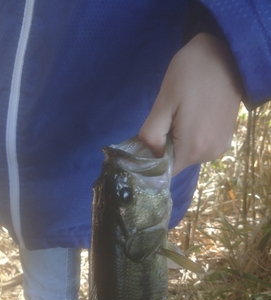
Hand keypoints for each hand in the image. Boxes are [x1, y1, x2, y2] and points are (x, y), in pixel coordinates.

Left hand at [139, 33, 242, 175]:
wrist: (226, 54)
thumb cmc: (190, 74)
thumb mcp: (163, 102)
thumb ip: (151, 135)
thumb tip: (149, 156)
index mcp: (192, 148)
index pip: (164, 171)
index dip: (152, 160)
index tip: (147, 141)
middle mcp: (208, 155)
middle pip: (176, 163)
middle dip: (165, 148)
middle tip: (165, 119)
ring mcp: (219, 148)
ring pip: (187, 155)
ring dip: (178, 142)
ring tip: (181, 115)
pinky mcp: (225, 140)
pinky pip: (200, 147)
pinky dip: (191, 138)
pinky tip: (193, 116)